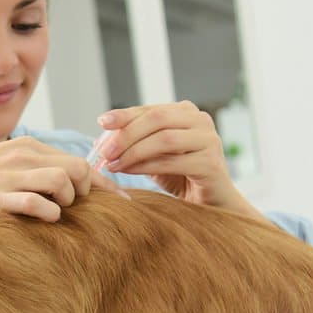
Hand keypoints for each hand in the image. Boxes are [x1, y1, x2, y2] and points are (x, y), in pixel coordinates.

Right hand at [0, 136, 129, 221]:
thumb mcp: (4, 170)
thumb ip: (36, 172)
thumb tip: (76, 186)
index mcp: (26, 148)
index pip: (80, 162)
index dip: (104, 185)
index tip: (122, 206)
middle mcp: (20, 155)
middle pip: (78, 169)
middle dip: (86, 193)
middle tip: (74, 210)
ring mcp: (7, 174)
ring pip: (63, 181)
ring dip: (67, 201)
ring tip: (53, 212)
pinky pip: (35, 201)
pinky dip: (47, 210)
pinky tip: (45, 217)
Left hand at [92, 101, 269, 223]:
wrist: (209, 203)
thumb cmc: (179, 176)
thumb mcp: (153, 155)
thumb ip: (135, 142)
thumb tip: (101, 139)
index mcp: (186, 112)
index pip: (150, 109)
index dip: (124, 115)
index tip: (101, 122)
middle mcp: (201, 120)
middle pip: (157, 119)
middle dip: (126, 134)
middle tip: (104, 151)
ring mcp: (209, 140)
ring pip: (164, 139)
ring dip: (133, 151)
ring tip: (112, 164)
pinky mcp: (210, 163)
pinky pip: (171, 161)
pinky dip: (145, 166)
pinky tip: (127, 171)